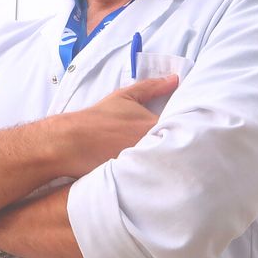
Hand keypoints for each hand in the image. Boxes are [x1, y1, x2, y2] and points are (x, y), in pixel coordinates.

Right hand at [52, 75, 177, 177]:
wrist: (72, 142)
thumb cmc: (99, 118)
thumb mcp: (125, 97)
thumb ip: (152, 87)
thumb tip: (174, 79)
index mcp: (155, 125)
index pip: (182, 125)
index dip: (184, 125)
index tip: (185, 124)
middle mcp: (154, 145)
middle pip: (177, 145)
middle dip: (179, 142)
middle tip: (182, 142)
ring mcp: (146, 164)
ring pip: (167, 161)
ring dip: (169, 158)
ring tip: (169, 156)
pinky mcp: (137, 178)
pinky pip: (154, 175)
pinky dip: (156, 172)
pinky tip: (154, 170)